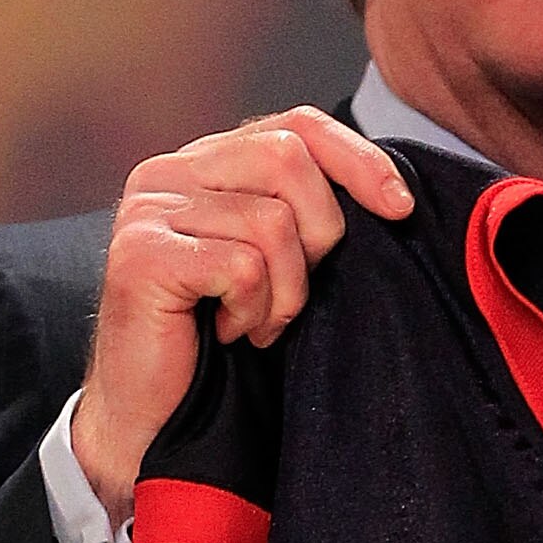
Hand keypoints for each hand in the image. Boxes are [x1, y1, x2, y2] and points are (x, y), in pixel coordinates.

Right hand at [71, 109, 414, 516]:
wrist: (156, 416)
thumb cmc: (224, 342)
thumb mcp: (278, 264)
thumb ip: (305, 213)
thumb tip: (393, 193)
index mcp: (205, 162)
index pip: (296, 126)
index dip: (357, 159)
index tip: (401, 209)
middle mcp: (169, 170)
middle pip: (288, 160)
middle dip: (319, 235)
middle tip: (295, 293)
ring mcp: (148, 209)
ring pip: (271, 221)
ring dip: (285, 291)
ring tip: (256, 321)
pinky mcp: (141, 254)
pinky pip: (242, 266)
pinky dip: (253, 309)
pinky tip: (230, 331)